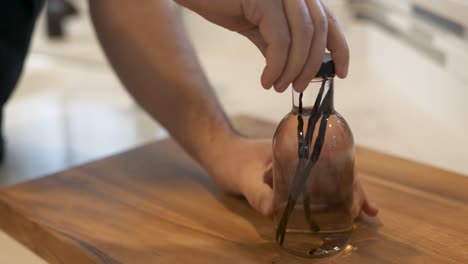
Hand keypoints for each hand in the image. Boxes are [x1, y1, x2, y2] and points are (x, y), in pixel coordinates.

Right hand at [175, 0, 348, 92]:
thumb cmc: (222, 2)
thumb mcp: (256, 26)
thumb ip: (277, 43)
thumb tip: (292, 70)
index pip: (329, 22)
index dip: (341, 49)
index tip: (340, 74)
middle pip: (319, 32)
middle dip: (312, 66)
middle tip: (297, 88)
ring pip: (302, 37)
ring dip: (293, 69)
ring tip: (278, 86)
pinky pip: (279, 40)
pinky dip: (276, 66)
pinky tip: (266, 79)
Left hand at [209, 137, 377, 217]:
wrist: (219, 154)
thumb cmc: (232, 161)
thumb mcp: (244, 178)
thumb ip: (257, 193)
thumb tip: (274, 210)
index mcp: (298, 147)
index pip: (332, 161)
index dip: (348, 180)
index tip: (355, 201)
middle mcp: (303, 154)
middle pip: (337, 170)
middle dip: (353, 190)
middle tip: (363, 212)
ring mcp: (298, 165)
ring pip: (330, 178)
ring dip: (347, 194)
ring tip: (365, 214)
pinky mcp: (292, 175)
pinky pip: (316, 185)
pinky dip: (330, 197)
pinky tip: (339, 210)